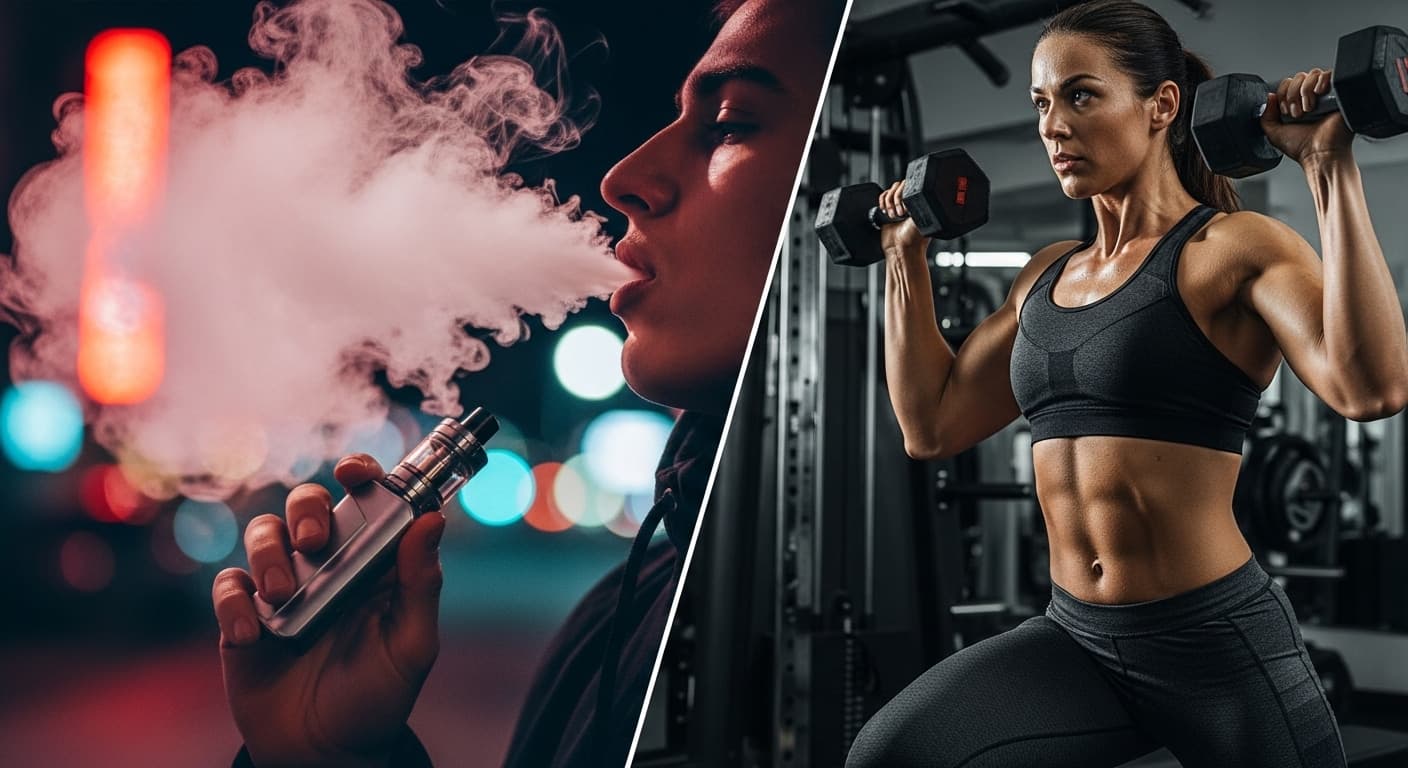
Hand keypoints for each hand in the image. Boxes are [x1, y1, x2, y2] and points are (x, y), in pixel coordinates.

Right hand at [211, 454, 445, 766]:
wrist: (325, 752)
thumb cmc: (377, 695)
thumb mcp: (412, 644)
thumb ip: (420, 584)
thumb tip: (431, 520)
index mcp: (373, 562)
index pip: (367, 499)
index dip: (361, 473)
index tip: (352, 471)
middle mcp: (328, 565)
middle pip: (307, 503)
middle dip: (306, 509)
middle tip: (317, 542)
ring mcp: (284, 587)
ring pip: (263, 534)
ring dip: (270, 553)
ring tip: (284, 595)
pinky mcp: (244, 616)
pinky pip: (229, 586)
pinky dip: (235, 602)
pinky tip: (253, 634)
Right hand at [877, 180, 928, 258]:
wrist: (900, 249)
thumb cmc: (914, 238)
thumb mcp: (922, 217)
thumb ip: (921, 202)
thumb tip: (918, 190)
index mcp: (919, 202)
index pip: (910, 185)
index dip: (904, 193)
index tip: (906, 207)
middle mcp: (908, 202)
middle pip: (898, 186)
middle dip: (896, 199)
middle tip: (900, 214)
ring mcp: (897, 206)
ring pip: (889, 191)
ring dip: (888, 203)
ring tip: (893, 216)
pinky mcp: (886, 210)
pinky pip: (882, 197)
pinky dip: (882, 202)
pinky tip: (886, 212)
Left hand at [1260, 68, 1354, 167]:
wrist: (1320, 154)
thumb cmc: (1302, 147)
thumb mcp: (1274, 133)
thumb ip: (1266, 116)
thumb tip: (1269, 96)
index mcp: (1298, 103)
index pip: (1288, 83)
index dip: (1283, 94)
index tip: (1285, 112)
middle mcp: (1313, 97)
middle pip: (1299, 77)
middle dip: (1292, 94)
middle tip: (1296, 114)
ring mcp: (1327, 94)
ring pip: (1313, 74)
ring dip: (1304, 91)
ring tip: (1308, 111)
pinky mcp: (1340, 93)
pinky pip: (1330, 74)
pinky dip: (1320, 82)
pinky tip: (1317, 97)